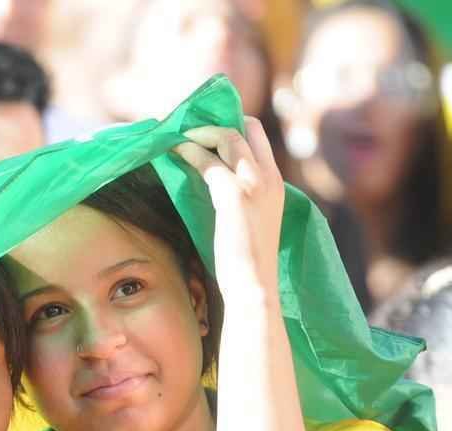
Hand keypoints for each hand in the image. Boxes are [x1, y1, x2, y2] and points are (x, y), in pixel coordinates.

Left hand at [172, 117, 284, 299]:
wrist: (254, 287)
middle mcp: (270, 178)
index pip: (259, 139)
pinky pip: (208, 161)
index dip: (234, 128)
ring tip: (178, 137)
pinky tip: (174, 152)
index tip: (207, 133)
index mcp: (277, 186)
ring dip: (200, 133)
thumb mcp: (248, 224)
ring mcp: (255, 183)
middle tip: (190, 129)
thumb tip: (213, 189)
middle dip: (217, 123)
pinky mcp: (234, 194)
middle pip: (248, 127)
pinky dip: (189, 152)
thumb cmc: (246, 267)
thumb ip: (239, 202)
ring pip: (228, 137)